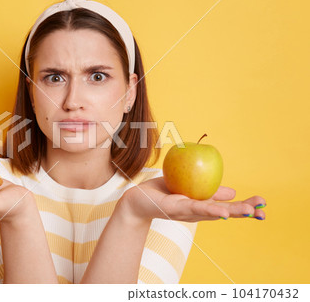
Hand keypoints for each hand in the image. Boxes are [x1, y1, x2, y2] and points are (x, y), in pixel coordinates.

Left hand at [120, 177, 265, 222]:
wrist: (138, 199)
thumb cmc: (163, 192)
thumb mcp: (190, 188)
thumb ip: (211, 191)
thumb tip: (233, 191)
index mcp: (202, 207)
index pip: (227, 208)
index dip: (245, 208)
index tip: (263, 205)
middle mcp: (197, 213)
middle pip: (224, 214)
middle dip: (244, 213)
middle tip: (263, 212)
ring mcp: (187, 213)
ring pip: (212, 213)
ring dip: (232, 213)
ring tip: (250, 212)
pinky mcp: (176, 210)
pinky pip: (195, 208)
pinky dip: (210, 209)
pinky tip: (223, 211)